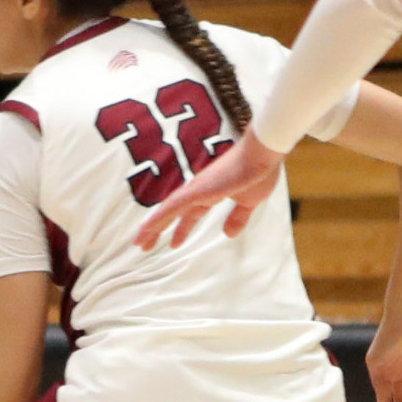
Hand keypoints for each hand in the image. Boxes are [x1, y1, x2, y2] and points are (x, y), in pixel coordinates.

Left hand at [136, 129, 283, 250]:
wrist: (263, 156)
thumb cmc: (258, 172)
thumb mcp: (248, 202)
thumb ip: (238, 217)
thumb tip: (228, 234)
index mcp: (210, 194)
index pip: (190, 215)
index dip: (181, 229)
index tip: (173, 243)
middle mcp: (198, 191)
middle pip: (172, 214)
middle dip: (158, 230)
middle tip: (144, 246)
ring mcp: (195, 190)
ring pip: (167, 211)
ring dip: (152, 227)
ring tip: (138, 242)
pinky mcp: (196, 189)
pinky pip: (172, 206)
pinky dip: (158, 217)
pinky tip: (146, 228)